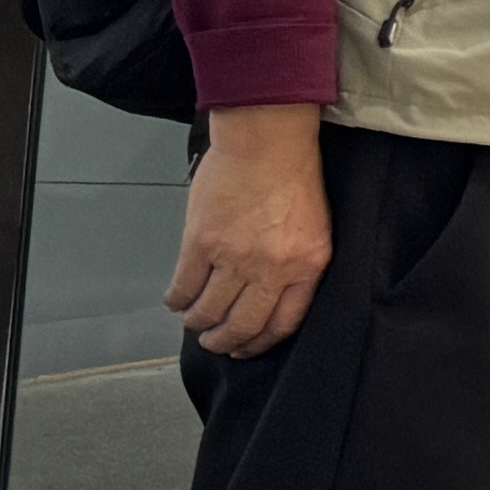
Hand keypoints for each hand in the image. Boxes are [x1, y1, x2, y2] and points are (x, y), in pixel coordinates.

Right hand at [168, 104, 332, 360]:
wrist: (268, 141)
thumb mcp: (313, 229)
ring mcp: (234, 257)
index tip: (247, 347)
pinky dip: (176, 300)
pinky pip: (183, 287)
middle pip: (243, 325)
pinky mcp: (201, 243)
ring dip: (198, 323)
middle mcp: (272, 268)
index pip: (283, 323)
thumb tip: (268, 296)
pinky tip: (176, 301)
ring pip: (208, 311)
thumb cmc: (294, 177)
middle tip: (216, 342)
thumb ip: (295, 265)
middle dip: (226, 341)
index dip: (261, 343)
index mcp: (307, 266)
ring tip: (195, 322)